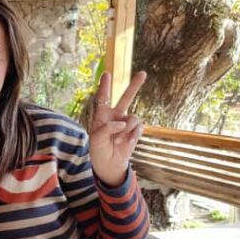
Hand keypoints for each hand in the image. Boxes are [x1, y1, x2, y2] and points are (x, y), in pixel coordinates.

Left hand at [88, 71, 145, 185]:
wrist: (109, 164)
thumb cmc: (98, 150)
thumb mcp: (96, 139)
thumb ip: (106, 128)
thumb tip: (122, 122)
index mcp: (102, 116)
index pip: (103, 98)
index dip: (105, 86)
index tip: (107, 74)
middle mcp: (115, 116)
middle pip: (126, 98)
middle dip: (134, 86)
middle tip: (143, 73)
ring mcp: (126, 123)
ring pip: (132, 118)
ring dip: (125, 130)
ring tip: (117, 141)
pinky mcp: (135, 131)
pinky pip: (138, 127)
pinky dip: (132, 135)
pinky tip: (126, 142)